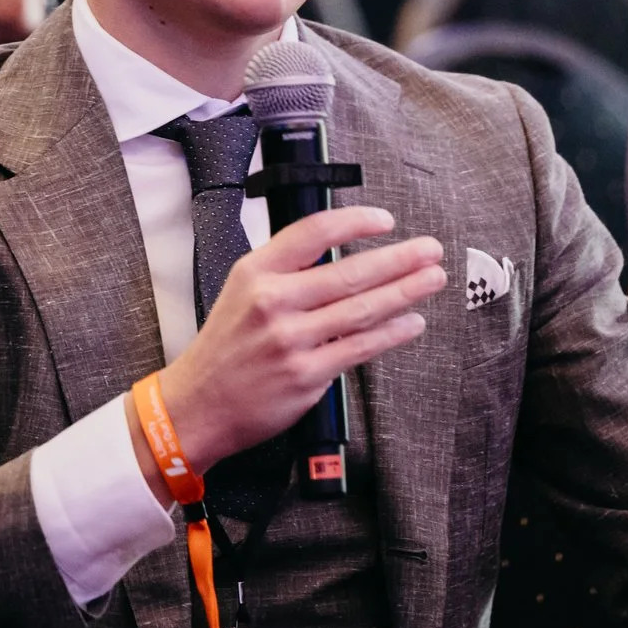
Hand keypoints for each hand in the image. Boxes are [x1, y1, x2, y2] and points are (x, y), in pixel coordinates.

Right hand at [134, 206, 443, 484]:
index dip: (355, 222)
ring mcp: (291, 340)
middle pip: (349, 272)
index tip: (385, 221)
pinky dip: (392, 333)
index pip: (313, 232)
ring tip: (430, 279)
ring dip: (405, 292)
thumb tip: (341, 252)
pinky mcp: (306, 374)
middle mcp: (272, 302)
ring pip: (362, 309)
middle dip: (399, 259)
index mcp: (256, 272)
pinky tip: (410, 322)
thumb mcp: (241, 291)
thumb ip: (285, 270)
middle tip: (429, 250)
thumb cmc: (225, 349)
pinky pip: (360, 347)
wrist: (196, 406)